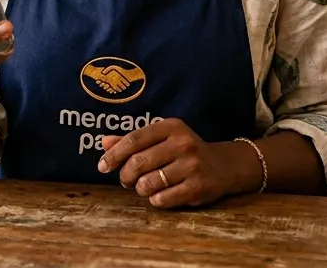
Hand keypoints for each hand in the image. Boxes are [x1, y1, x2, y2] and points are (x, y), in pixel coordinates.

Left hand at [97, 119, 256, 208]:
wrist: (224, 166)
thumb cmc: (184, 151)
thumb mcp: (162, 139)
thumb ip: (134, 140)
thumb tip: (104, 143)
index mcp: (171, 127)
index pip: (134, 139)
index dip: (114, 154)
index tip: (102, 166)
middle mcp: (183, 143)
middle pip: (137, 163)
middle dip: (125, 175)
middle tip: (126, 180)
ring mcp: (192, 166)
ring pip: (147, 184)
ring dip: (140, 189)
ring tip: (145, 186)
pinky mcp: (198, 188)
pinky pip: (162, 199)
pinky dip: (155, 200)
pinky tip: (159, 195)